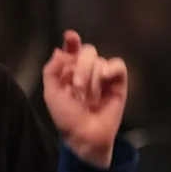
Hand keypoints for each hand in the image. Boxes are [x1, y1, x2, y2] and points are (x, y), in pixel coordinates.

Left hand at [42, 31, 127, 167]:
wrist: (85, 134)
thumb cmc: (66, 116)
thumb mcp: (51, 93)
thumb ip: (51, 70)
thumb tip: (59, 50)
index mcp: (69, 69)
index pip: (71, 48)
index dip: (72, 40)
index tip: (70, 37)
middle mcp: (86, 68)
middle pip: (87, 51)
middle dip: (80, 68)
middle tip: (77, 89)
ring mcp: (103, 75)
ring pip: (100, 60)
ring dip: (92, 79)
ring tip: (89, 98)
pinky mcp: (119, 82)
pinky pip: (117, 65)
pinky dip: (110, 70)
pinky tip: (105, 79)